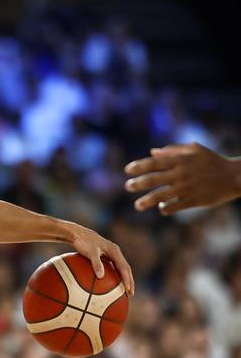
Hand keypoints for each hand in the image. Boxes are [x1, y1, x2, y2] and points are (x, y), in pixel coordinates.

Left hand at [67, 224, 134, 295]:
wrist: (77, 234)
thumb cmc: (83, 242)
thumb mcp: (90, 253)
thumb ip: (95, 263)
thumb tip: (101, 276)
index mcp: (115, 251)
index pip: (124, 267)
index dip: (127, 279)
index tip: (128, 290)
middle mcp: (115, 252)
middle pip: (126, 269)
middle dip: (130, 282)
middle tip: (130, 294)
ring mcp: (111, 254)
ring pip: (121, 268)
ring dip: (124, 279)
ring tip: (124, 292)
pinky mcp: (105, 256)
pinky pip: (112, 268)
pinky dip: (114, 276)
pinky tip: (110, 285)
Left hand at [125, 143, 240, 214]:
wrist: (234, 176)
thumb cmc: (212, 161)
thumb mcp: (195, 150)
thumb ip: (172, 150)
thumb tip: (151, 153)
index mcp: (181, 160)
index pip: (154, 163)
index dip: (139, 166)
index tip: (127, 170)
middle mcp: (181, 174)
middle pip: (153, 179)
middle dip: (137, 183)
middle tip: (128, 186)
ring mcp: (186, 188)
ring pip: (159, 196)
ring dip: (146, 201)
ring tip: (137, 205)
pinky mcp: (192, 201)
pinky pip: (172, 207)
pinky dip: (165, 207)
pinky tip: (162, 206)